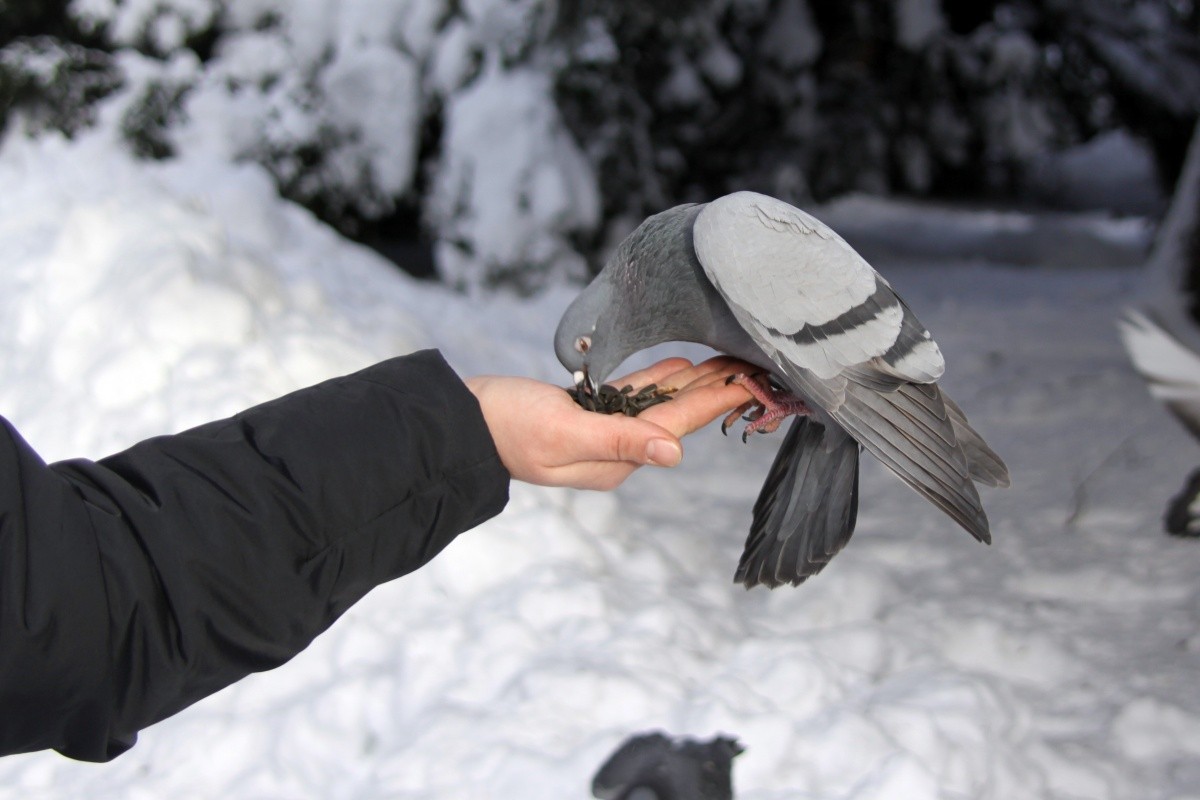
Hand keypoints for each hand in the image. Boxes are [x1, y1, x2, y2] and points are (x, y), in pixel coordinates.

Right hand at [465, 356, 755, 489]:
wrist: (462, 425)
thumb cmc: (506, 428)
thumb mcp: (563, 433)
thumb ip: (619, 441)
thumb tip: (675, 454)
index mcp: (617, 459)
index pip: (678, 426)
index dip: (716, 401)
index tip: (752, 381)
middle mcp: (617, 450)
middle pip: (678, 415)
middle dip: (716, 390)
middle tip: (756, 364)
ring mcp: (603, 432)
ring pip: (661, 403)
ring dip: (695, 382)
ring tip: (730, 362)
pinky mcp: (588, 413)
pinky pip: (635, 395)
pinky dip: (660, 379)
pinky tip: (682, 365)